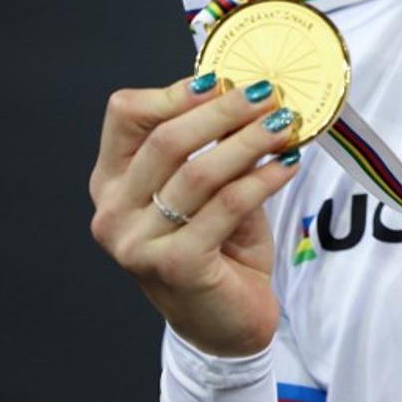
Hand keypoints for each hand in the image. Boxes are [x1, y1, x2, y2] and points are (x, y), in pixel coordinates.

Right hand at [89, 75, 301, 356]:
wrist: (225, 322)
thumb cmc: (216, 246)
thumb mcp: (207, 188)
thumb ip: (212, 146)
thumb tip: (250, 93)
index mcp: (113, 181)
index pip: (126, 116)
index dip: (175, 92)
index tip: (223, 79)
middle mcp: (114, 211)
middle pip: (166, 140)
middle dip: (223, 111)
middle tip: (269, 94)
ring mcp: (138, 243)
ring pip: (199, 173)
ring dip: (249, 142)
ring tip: (286, 123)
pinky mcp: (176, 267)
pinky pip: (226, 207)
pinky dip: (262, 180)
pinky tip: (287, 165)